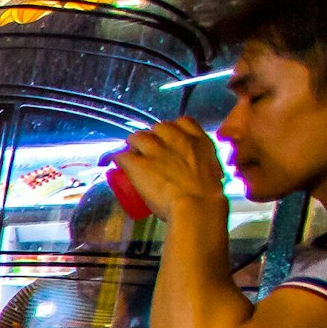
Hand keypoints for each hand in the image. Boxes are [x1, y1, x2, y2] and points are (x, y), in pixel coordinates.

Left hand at [114, 118, 224, 240]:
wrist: (196, 205)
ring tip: (131, 158)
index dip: (172, 130)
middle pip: (157, 128)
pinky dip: (116, 159)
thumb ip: (205, 166)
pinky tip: (114, 164)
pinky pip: (120, 155)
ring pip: (136, 137)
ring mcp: (155, 149)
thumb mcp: (212, 171)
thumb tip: (199, 174)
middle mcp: (175, 138)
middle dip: (152, 138)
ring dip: (133, 146)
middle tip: (148, 152)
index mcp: (198, 139)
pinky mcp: (138, 163)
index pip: (183, 122)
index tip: (168, 140)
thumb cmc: (207, 196)